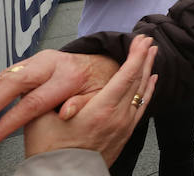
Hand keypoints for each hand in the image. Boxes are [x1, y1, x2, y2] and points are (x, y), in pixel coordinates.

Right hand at [0, 50, 120, 156]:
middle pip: (11, 86)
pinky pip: (7, 73)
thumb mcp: (100, 97)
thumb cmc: (100, 85)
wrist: (101, 65)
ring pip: (5, 77)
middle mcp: (52, 64)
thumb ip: (83, 104)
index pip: (31, 104)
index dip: (5, 125)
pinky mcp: (32, 61)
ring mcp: (40, 60)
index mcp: (69, 76)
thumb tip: (67, 113)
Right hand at [23, 35, 157, 165]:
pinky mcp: (125, 134)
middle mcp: (118, 117)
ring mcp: (124, 126)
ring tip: (152, 53)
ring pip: (142, 92)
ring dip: (148, 70)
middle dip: (144, 57)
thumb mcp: (42, 121)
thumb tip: (49, 79)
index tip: (141, 40)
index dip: (136, 55)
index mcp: (101, 110)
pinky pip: (142, 106)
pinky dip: (148, 90)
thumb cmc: (51, 154)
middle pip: (138, 80)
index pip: (126, 75)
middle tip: (147, 39)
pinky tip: (151, 81)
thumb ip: (48, 97)